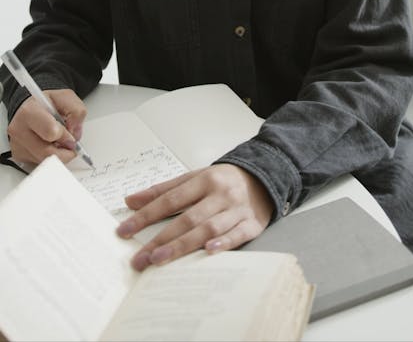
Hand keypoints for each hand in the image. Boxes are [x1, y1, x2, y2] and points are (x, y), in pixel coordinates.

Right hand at [7, 89, 86, 165]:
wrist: (27, 108)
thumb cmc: (44, 104)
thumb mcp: (65, 98)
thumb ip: (76, 111)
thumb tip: (76, 133)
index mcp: (29, 112)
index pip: (50, 132)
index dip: (65, 136)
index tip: (70, 134)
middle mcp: (19, 129)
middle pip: (48, 153)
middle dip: (64, 150)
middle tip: (69, 142)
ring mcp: (17, 144)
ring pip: (46, 161)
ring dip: (58, 154)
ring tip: (58, 140)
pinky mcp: (19, 155)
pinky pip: (40, 163)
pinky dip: (49, 156)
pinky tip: (48, 144)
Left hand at [116, 163, 273, 270]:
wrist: (262, 176)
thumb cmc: (222, 181)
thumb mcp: (194, 178)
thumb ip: (163, 190)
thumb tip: (130, 201)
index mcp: (203, 180)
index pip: (170, 199)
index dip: (146, 215)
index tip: (124, 231)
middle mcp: (219, 194)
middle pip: (187, 218)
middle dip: (161, 239)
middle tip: (141, 258)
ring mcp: (236, 209)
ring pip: (208, 228)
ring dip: (184, 245)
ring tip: (160, 260)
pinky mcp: (253, 223)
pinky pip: (238, 234)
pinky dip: (224, 242)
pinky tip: (208, 250)